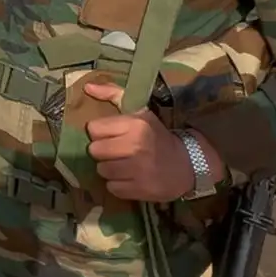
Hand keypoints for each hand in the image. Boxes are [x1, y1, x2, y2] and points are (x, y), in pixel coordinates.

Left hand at [85, 83, 224, 201]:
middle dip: (102, 151)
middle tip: (116, 151)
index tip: (111, 135)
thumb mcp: (139, 111)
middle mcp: (135, 147)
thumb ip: (112, 94)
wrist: (187, 164)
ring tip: (123, 165)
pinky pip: (111, 188)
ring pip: (101, 170)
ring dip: (109, 168)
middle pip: (94, 150)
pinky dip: (117, 184)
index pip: (93, 129)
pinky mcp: (140, 190)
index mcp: (135, 125)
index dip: (99, 132)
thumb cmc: (156, 135)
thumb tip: (87, 86)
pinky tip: (129, 178)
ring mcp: (138, 171)